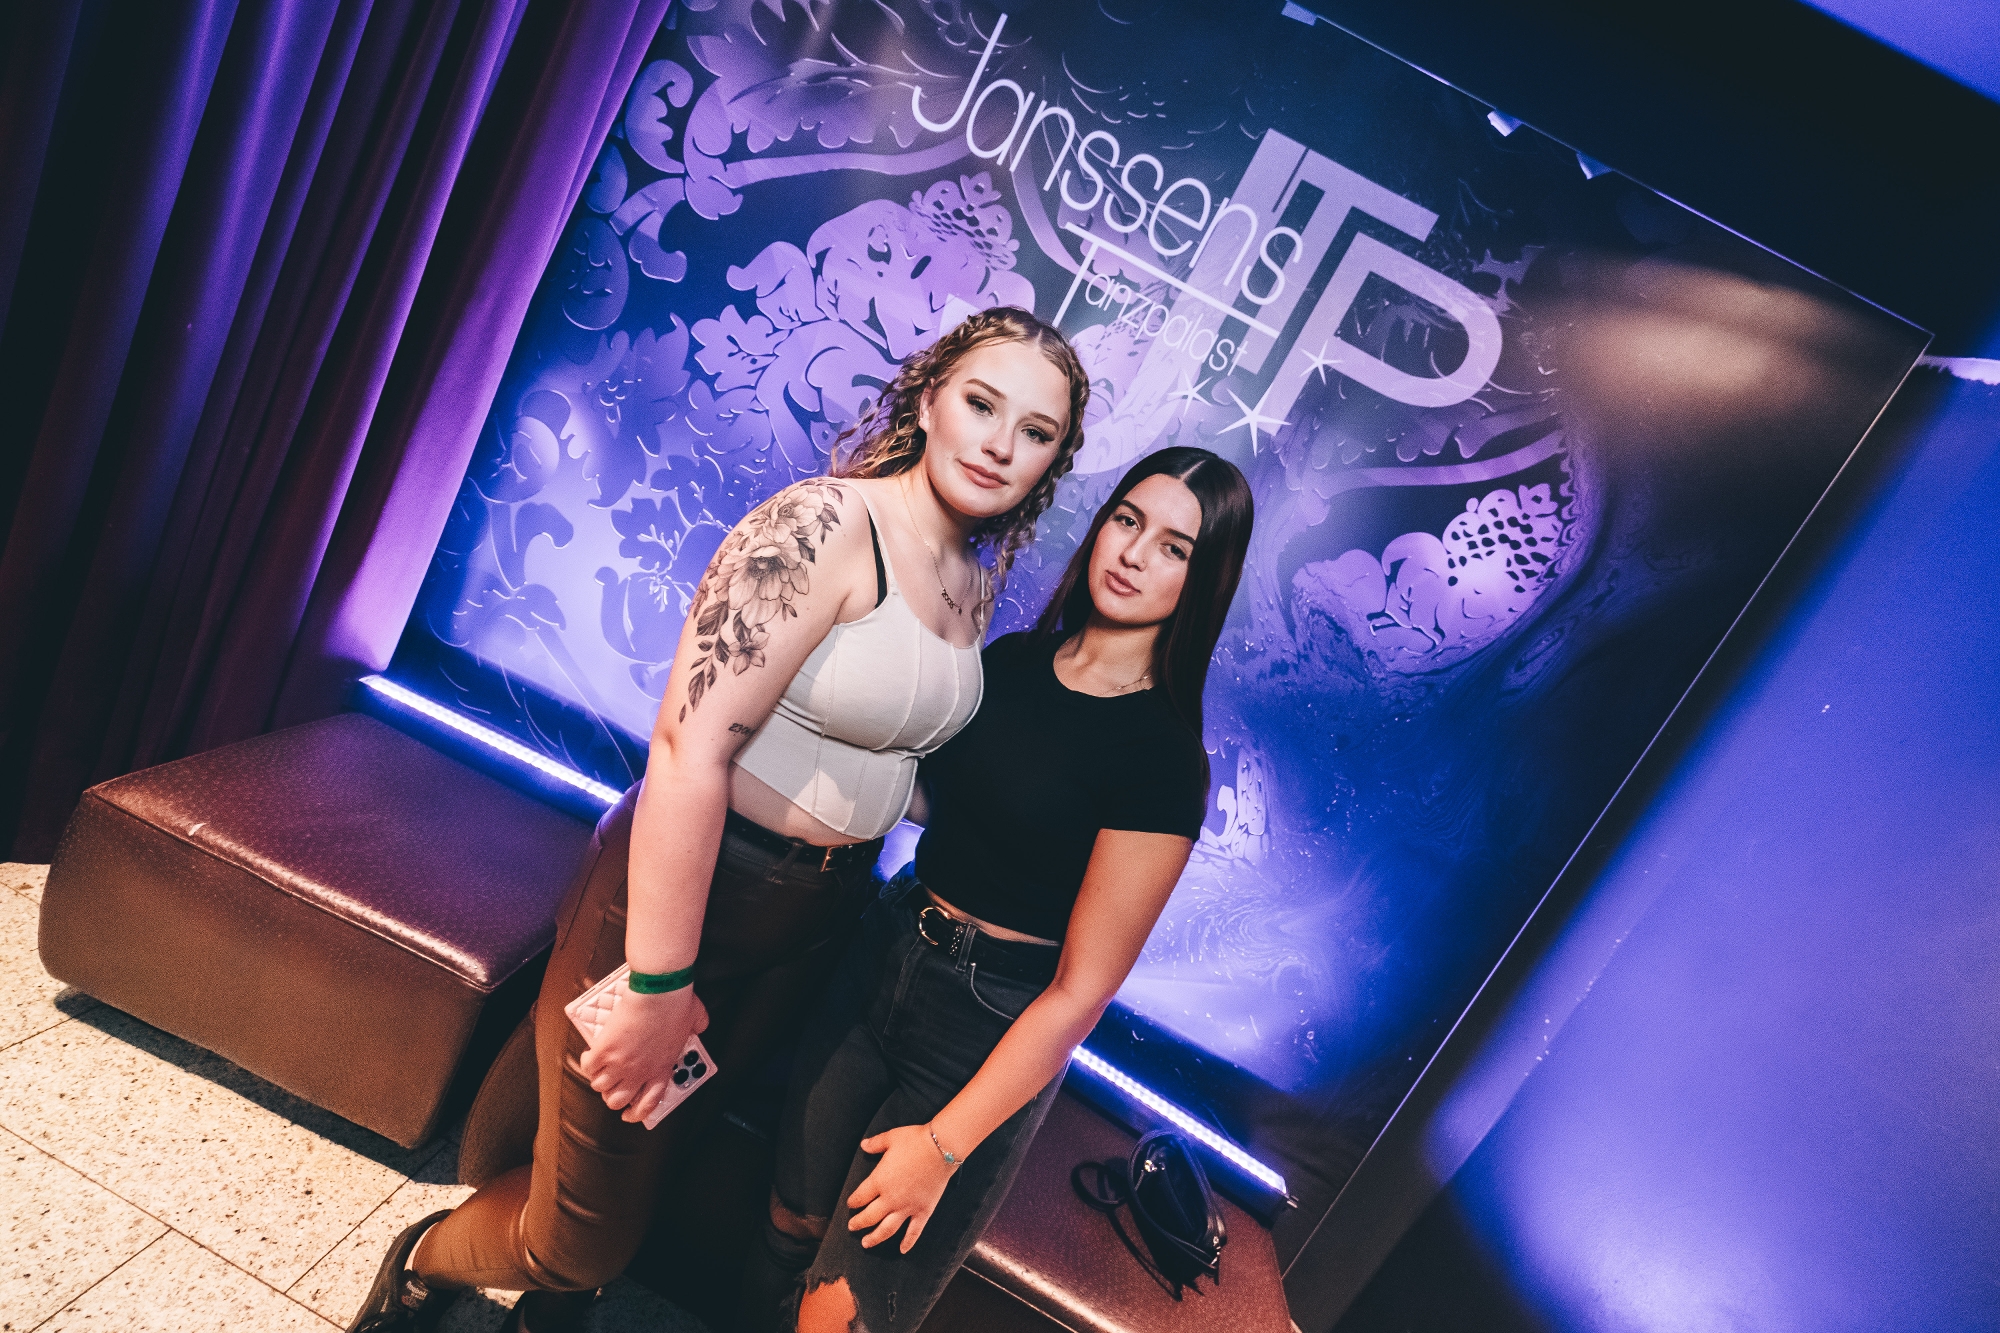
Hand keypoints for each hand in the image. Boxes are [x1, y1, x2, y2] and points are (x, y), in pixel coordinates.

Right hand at [577, 982, 708, 1124]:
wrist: (658, 992)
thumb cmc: (677, 1004)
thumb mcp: (696, 1021)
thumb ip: (698, 1028)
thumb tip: (700, 1025)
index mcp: (661, 1069)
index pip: (648, 1103)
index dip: (637, 1113)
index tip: (630, 1113)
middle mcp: (639, 1072)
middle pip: (617, 1101)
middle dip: (613, 1097)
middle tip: (612, 1086)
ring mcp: (620, 1063)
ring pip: (600, 1087)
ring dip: (599, 1079)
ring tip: (601, 1068)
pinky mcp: (604, 1049)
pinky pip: (588, 1066)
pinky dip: (587, 1063)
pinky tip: (590, 1054)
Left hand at [845, 1124, 955, 1252]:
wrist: (941, 1148)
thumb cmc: (914, 1141)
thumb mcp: (890, 1138)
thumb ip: (875, 1144)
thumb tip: (863, 1145)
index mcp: (879, 1181)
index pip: (860, 1197)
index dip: (853, 1202)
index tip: (850, 1204)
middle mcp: (890, 1199)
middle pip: (869, 1216)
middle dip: (858, 1223)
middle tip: (852, 1227)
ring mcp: (907, 1207)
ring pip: (887, 1229)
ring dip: (875, 1237)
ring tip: (866, 1243)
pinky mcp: (923, 1211)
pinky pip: (914, 1231)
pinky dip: (908, 1242)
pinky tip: (902, 1250)